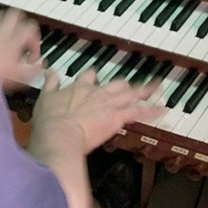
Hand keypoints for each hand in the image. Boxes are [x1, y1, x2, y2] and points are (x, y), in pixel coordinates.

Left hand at [0, 7, 44, 90]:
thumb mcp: (17, 78)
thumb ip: (32, 71)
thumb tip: (41, 66)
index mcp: (14, 41)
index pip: (31, 28)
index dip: (36, 38)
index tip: (32, 53)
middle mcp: (1, 33)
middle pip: (16, 14)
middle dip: (22, 21)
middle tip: (23, 32)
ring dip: (6, 22)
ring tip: (8, 33)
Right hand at [31, 69, 164, 153]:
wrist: (59, 135)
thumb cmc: (49, 123)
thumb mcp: (44, 99)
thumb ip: (50, 83)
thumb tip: (50, 71)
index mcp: (79, 87)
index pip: (90, 75)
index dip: (94, 76)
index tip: (96, 77)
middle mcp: (96, 92)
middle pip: (116, 83)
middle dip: (123, 84)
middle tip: (129, 86)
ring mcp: (109, 104)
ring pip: (131, 93)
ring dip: (146, 90)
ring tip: (158, 87)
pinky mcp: (117, 117)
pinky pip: (139, 111)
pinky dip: (152, 110)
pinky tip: (163, 108)